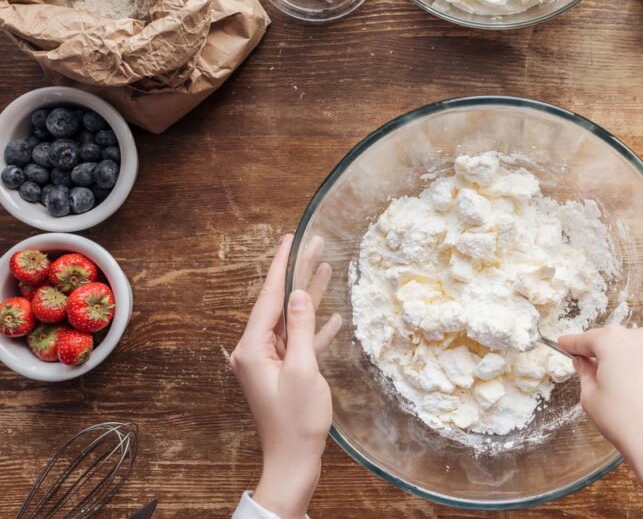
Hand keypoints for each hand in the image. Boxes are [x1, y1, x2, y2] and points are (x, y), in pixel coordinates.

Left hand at [231, 234, 341, 518]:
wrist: (293, 460)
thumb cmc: (297, 420)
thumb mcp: (303, 370)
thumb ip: (302, 329)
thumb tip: (300, 295)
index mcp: (252, 348)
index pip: (268, 297)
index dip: (282, 266)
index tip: (291, 239)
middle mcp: (255, 351)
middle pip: (280, 303)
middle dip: (298, 273)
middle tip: (315, 243)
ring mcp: (269, 362)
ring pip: (292, 319)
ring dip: (309, 296)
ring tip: (326, 266)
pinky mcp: (284, 373)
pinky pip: (299, 341)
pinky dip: (314, 328)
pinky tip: (332, 316)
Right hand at [559, 325, 642, 518]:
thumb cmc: (625, 422)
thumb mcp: (591, 398)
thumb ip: (585, 373)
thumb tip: (584, 363)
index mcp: (614, 341)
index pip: (586, 339)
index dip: (572, 344)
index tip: (565, 344)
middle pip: (616, 342)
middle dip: (606, 356)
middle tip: (597, 377)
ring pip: (641, 352)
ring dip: (631, 364)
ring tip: (628, 394)